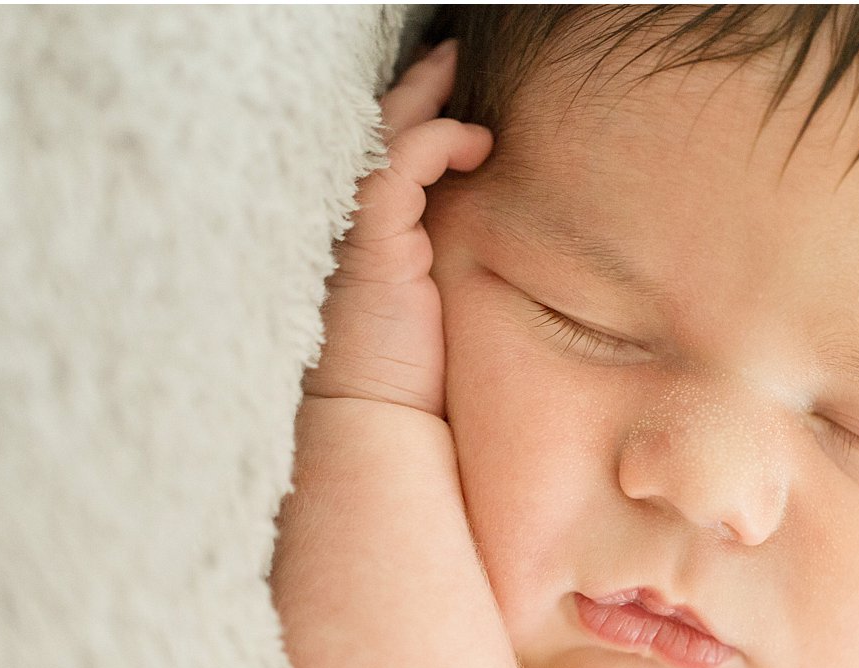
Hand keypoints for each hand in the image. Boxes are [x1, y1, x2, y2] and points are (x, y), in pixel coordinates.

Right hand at [303, 38, 491, 417]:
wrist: (373, 421)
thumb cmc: (409, 378)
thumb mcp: (435, 308)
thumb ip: (449, 266)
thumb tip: (504, 251)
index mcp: (368, 236)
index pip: (382, 158)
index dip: (411, 118)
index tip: (449, 92)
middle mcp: (355, 224)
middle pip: (377, 133)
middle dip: (413, 88)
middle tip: (448, 55)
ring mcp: (359, 227)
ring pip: (384, 136)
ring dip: (424, 98)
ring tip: (454, 67)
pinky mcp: (373, 239)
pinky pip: (401, 166)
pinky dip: (437, 141)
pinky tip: (475, 141)